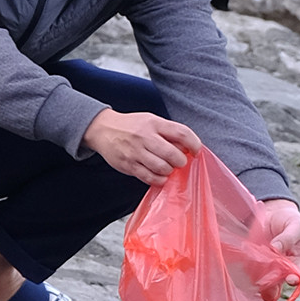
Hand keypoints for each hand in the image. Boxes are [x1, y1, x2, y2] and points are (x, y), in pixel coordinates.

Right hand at [82, 108, 201, 186]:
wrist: (104, 130)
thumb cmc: (131, 126)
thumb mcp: (151, 121)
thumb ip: (168, 132)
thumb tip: (187, 148)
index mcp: (154, 123)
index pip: (181, 133)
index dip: (194, 144)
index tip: (196, 151)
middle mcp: (145, 137)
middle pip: (173, 154)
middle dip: (181, 161)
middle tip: (179, 162)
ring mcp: (136, 152)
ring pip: (162, 168)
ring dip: (170, 171)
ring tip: (168, 168)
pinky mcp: (129, 165)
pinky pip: (149, 177)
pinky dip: (159, 180)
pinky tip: (159, 176)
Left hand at [251, 198, 299, 300]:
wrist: (273, 214)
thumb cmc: (289, 221)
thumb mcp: (294, 225)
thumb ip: (287, 237)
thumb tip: (276, 247)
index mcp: (296, 262)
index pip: (297, 276)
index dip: (294, 280)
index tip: (290, 279)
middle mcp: (282, 269)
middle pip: (278, 286)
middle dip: (271, 287)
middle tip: (266, 281)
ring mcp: (267, 268)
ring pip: (262, 281)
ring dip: (257, 277)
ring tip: (256, 262)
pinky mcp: (254, 264)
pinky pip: (250, 272)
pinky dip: (248, 269)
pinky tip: (248, 258)